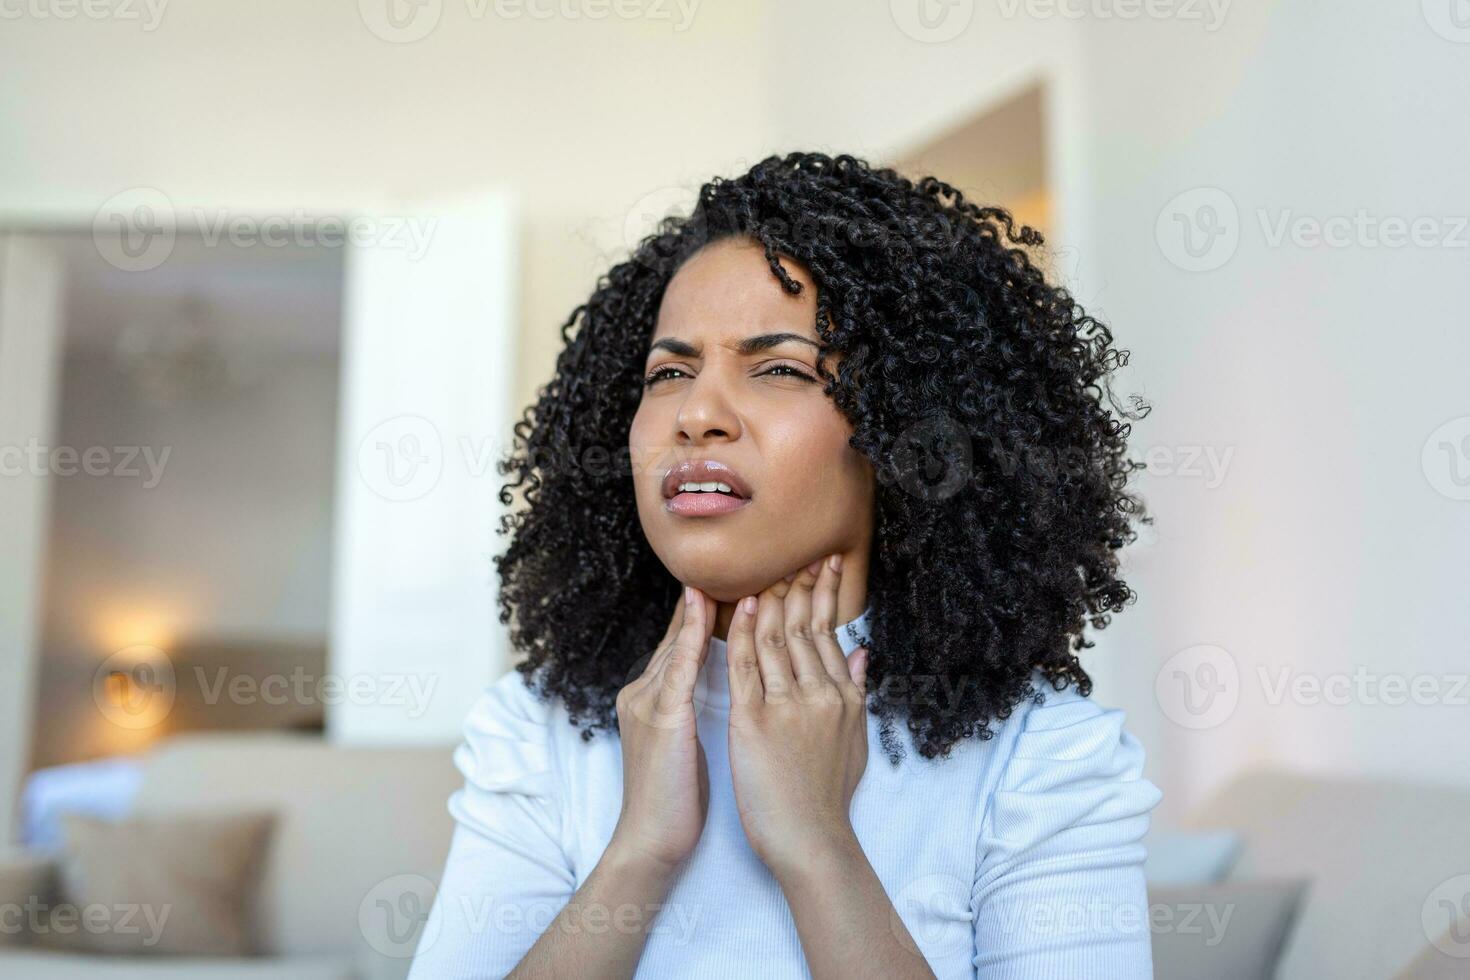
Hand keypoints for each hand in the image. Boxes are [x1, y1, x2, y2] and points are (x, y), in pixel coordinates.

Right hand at [609, 585, 715, 872]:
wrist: (652, 840)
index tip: (724, 589)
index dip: (700, 618)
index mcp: (649, 700)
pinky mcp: (661, 716)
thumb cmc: (676, 801)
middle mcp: (641, 693)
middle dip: (700, 605)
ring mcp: (647, 702)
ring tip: (720, 571)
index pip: (678, 648)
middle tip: (733, 569)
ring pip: (677, 643)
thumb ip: (691, 712)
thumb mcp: (685, 746)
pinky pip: (679, 665)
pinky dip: (693, 635)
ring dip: (699, 608)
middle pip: (676, 638)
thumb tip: (721, 690)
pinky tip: (706, 610)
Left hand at [725, 554, 870, 877]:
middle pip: (804, 626)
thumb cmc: (828, 795)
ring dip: (771, 598)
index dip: (825, 594)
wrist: (810, 839)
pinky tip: (743, 606)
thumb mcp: (854, 739)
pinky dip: (743, 632)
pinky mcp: (755, 720)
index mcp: (842, 696)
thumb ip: (856, 690)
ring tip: (767, 566)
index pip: (829, 632)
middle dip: (801, 584)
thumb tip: (861, 651)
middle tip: (797, 551)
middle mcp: (820, 694)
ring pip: (776, 638)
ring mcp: (787, 705)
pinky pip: (746, 666)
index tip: (823, 563)